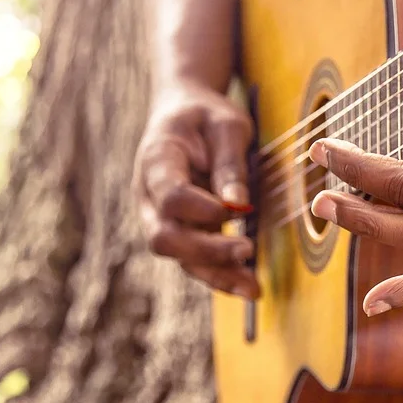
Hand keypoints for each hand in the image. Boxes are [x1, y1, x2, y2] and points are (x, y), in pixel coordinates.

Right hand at [134, 83, 258, 297]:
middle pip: (164, 236)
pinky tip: (248, 286)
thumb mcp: (226, 124)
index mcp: (157, 160)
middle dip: (205, 251)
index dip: (199, 208)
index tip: (234, 211)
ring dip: (216, 274)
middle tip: (247, 250)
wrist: (182, 112)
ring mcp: (160, 217)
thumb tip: (238, 206)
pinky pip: (194, 261)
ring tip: (253, 289)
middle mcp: (149, 196)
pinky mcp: (180, 231)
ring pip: (179, 257)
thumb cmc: (206, 116)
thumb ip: (230, 163)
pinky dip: (220, 274)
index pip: (169, 194)